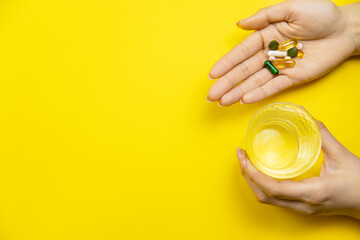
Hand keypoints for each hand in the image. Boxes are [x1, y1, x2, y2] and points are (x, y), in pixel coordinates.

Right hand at [207, 0, 358, 104]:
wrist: (346, 28)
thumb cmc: (321, 13)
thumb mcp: (291, 7)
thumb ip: (265, 16)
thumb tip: (240, 25)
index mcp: (266, 36)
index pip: (241, 52)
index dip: (226, 63)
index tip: (212, 74)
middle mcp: (269, 53)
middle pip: (243, 71)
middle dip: (227, 83)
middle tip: (211, 95)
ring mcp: (280, 67)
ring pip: (255, 82)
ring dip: (238, 92)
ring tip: (222, 102)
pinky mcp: (293, 78)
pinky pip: (273, 87)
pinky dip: (259, 94)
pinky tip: (245, 100)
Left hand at [237, 120, 359, 218]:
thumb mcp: (342, 156)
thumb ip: (323, 134)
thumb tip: (304, 115)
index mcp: (312, 193)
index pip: (273, 188)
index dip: (254, 173)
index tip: (243, 157)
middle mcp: (303, 205)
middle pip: (264, 196)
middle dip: (247, 176)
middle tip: (241, 156)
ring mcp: (301, 209)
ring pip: (267, 200)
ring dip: (253, 181)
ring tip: (247, 162)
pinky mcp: (301, 208)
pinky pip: (275, 199)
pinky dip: (262, 185)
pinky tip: (261, 172)